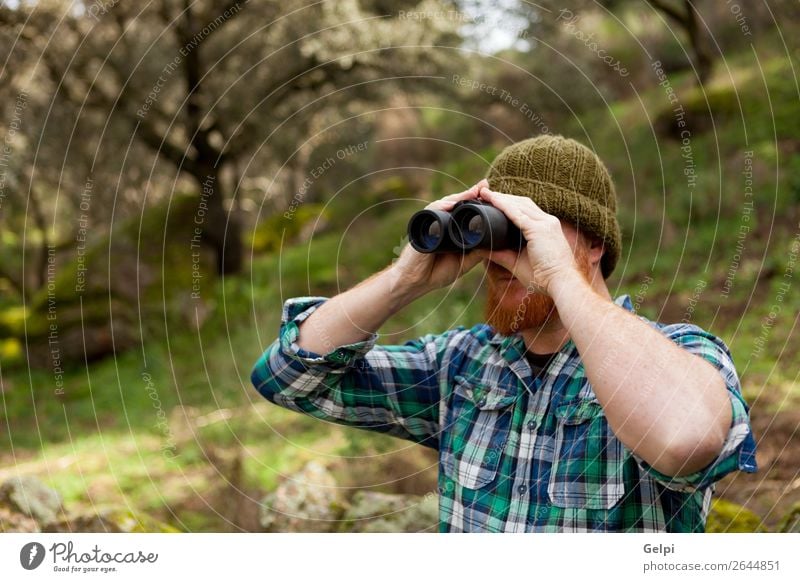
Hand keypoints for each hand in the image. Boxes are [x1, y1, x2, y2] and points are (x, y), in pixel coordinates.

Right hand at [389, 179, 488, 296]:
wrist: (416, 282)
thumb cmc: (438, 272)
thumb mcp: (465, 262)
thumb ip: (477, 252)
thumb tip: (496, 242)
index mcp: (452, 229)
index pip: (465, 211)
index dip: (477, 202)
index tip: (492, 194)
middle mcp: (441, 222)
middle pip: (456, 203)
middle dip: (471, 193)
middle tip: (485, 184)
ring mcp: (431, 223)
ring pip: (445, 204)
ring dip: (459, 197)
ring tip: (473, 192)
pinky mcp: (421, 227)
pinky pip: (430, 212)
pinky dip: (440, 207)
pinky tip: (451, 205)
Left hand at [474, 187, 580, 294]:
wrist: (562, 284)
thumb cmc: (543, 278)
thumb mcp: (517, 263)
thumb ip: (501, 255)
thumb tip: (482, 250)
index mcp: (546, 228)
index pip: (526, 210)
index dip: (509, 203)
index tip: (492, 201)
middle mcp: (547, 222)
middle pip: (522, 203)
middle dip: (503, 197)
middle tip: (484, 194)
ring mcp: (545, 224)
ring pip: (519, 205)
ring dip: (501, 198)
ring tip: (484, 194)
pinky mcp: (540, 229)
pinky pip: (518, 214)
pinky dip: (504, 206)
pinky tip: (492, 201)